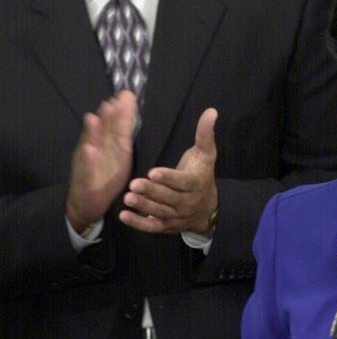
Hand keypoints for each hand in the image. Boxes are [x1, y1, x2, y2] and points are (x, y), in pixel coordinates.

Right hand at [66, 90, 136, 232]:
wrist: (87, 203)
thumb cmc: (105, 177)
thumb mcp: (119, 153)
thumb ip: (123, 132)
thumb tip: (130, 110)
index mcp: (110, 145)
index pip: (116, 125)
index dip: (121, 111)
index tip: (127, 95)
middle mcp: (97, 148)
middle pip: (102, 130)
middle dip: (106, 116)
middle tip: (112, 101)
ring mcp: (88, 162)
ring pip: (91, 144)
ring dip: (92, 132)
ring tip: (93, 118)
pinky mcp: (84, 177)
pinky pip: (86, 168)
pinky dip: (87, 159)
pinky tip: (89, 150)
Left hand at [119, 108, 217, 234]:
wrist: (208, 209)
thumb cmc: (202, 175)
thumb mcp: (206, 154)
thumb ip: (205, 134)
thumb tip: (211, 111)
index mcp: (195, 183)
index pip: (182, 181)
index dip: (168, 178)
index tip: (153, 172)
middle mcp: (186, 202)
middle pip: (168, 197)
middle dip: (151, 191)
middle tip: (134, 184)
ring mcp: (176, 216)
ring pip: (159, 212)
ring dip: (143, 206)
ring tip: (127, 198)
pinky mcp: (166, 226)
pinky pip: (152, 227)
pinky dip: (138, 223)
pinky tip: (124, 216)